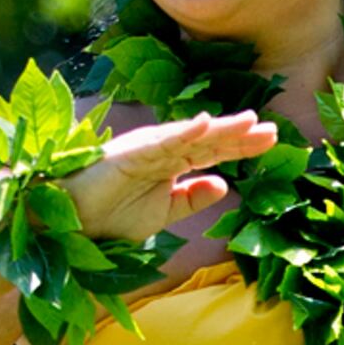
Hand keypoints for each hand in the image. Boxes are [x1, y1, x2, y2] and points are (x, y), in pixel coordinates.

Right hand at [64, 111, 282, 245]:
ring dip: (220, 128)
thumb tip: (223, 184)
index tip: (271, 141)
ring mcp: (147, 149)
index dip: (241, 146)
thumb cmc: (109, 217)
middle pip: (209, 141)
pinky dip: (184, 131)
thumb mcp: (161, 213)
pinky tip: (206, 123)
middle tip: (273, 129)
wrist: (69, 223)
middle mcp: (162, 151)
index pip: (213, 153)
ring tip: (249, 121)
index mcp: (171, 165)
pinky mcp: (129, 152)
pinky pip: (161, 141)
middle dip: (240, 135)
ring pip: (191, 137)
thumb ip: (190, 198)